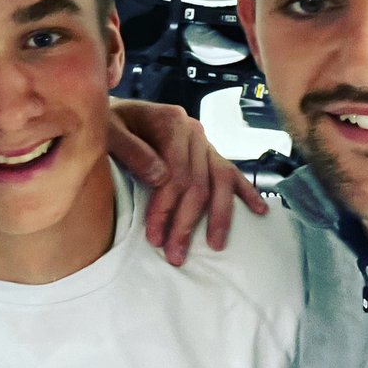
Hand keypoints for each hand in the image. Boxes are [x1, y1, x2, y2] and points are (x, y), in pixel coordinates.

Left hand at [108, 99, 266, 265]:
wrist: (114, 114)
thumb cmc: (110, 124)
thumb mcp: (108, 131)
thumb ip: (131, 150)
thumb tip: (160, 176)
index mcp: (171, 121)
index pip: (176, 172)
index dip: (166, 207)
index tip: (155, 237)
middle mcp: (193, 131)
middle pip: (198, 182)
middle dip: (187, 222)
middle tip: (175, 254)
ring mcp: (203, 142)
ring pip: (220, 181)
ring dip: (219, 216)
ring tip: (216, 245)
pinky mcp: (208, 153)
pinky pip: (231, 173)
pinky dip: (246, 191)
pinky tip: (260, 210)